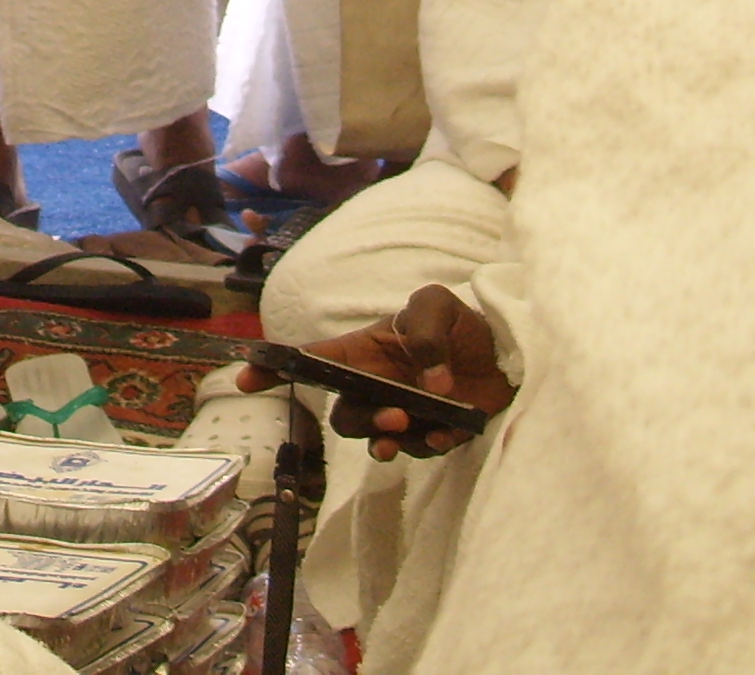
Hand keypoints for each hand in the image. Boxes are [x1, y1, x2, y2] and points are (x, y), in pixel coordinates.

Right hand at [239, 284, 512, 458]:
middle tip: (397, 413)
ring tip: (420, 426)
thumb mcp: (437, 305)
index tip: (248, 378)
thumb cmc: (463, 322)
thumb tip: (428, 383)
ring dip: (390, 437)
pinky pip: (415, 449)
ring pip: (373, 436)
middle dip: (363, 419)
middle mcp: (375, 384)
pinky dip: (430, 444)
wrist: (507, 354)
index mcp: (365, 349)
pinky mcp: (428, 433)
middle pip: (344, 412)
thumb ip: (427, 333)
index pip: (313, 360)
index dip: (276, 369)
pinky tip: (449, 431)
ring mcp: (400, 412)